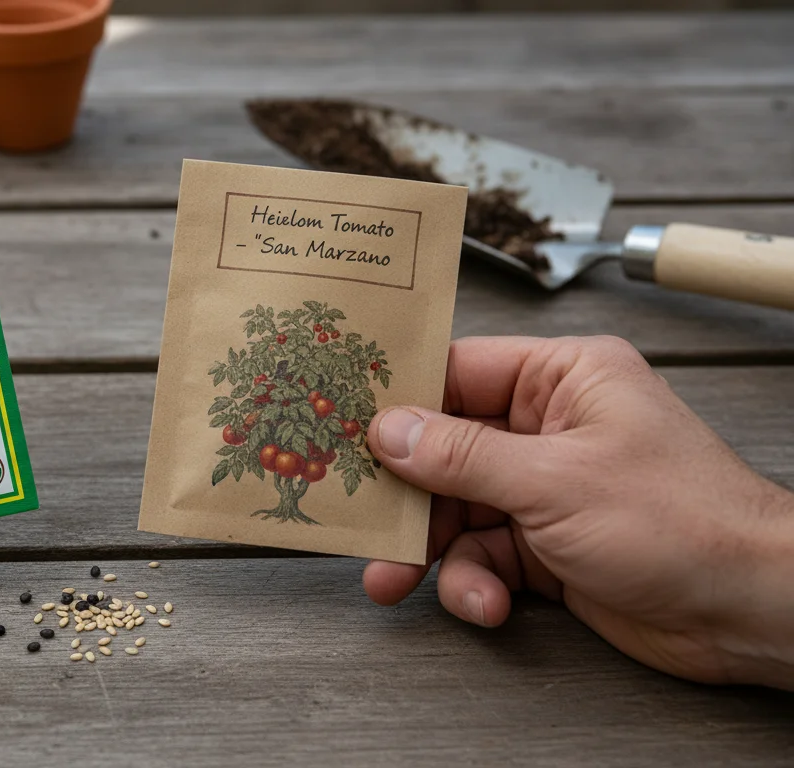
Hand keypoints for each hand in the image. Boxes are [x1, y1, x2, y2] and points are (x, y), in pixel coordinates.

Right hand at [364, 336, 793, 689]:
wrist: (749, 610)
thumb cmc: (681, 520)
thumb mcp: (554, 480)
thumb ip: (461, 455)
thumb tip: (388, 430)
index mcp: (563, 379)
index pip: (458, 373)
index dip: (398, 401)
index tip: (341, 424)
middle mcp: (550, 428)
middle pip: (443, 450)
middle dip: (404, 495)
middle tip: (359, 520)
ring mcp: (547, 489)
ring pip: (455, 511)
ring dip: (429, 551)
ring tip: (397, 579)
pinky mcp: (548, 546)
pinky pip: (483, 557)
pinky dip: (472, 583)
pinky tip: (482, 604)